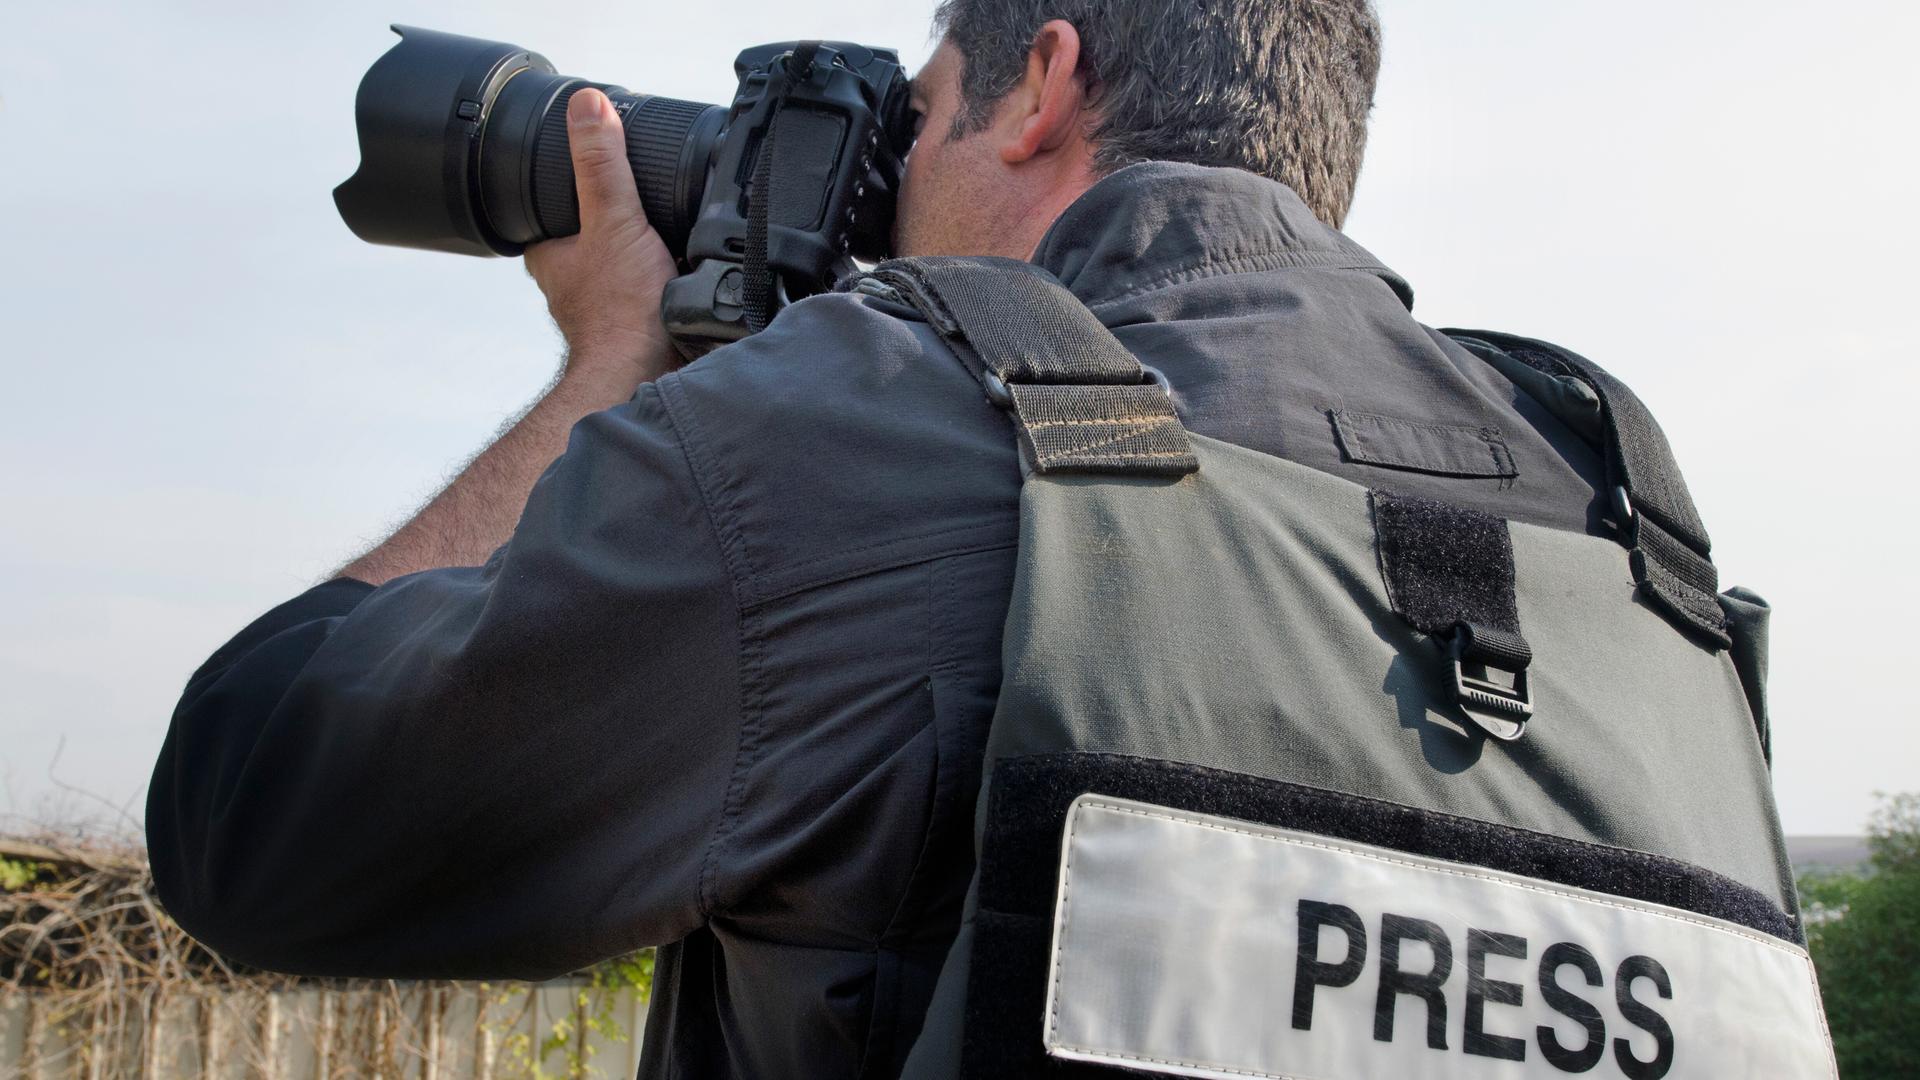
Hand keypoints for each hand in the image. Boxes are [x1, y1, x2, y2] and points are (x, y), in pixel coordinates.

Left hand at [525, 89, 679, 397]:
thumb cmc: (621, 314)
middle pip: (589, 229)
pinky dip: (662, 275)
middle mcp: (569, 280)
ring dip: (644, 248)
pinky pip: (646, 286)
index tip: (602, 162)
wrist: (649, 378)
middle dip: (616, 215)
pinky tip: (683, 269)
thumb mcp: (614, 220)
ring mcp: (601, 304)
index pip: (552, 201)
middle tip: (644, 196)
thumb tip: (587, 105)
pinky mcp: (633, 323)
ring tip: (670, 234)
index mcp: (548, 252)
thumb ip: (602, 164)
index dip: (575, 179)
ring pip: (618, 259)